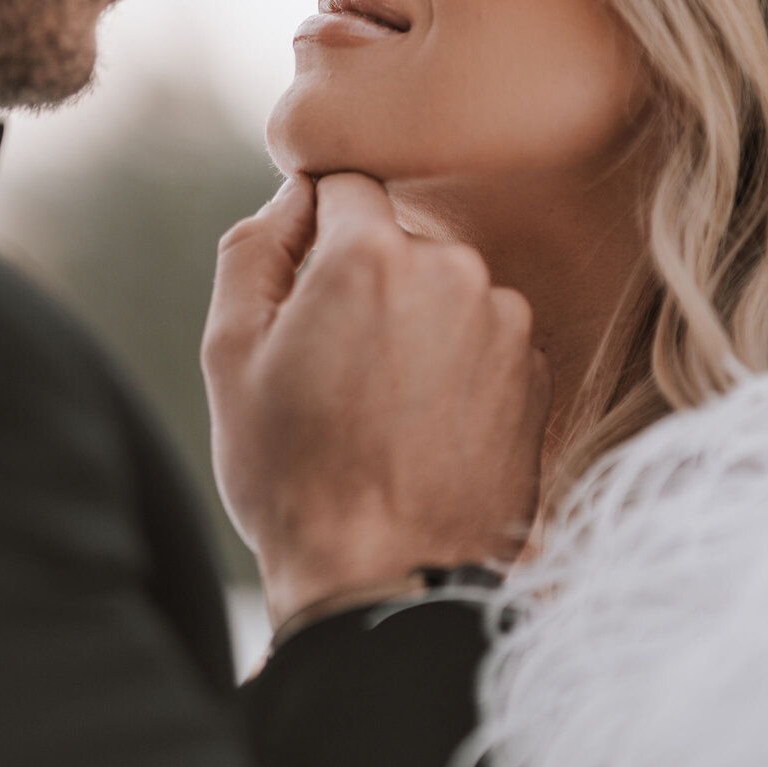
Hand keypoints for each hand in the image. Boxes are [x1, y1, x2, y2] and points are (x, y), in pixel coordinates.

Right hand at [201, 173, 551, 627]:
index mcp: (370, 254)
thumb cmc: (294, 474)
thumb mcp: (230, 353)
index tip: (301, 290)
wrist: (386, 582)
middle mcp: (453, 269)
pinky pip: (482, 337)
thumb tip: (295, 195)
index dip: (312, 232)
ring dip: (413, 325)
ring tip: (379, 409)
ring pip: (442, 289)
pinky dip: (454, 366)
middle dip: (363, 283)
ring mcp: (505, 322)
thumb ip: (255, 247)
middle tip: (331, 370)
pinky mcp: (537, 372)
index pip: (344, 184)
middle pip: (396, 240)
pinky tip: (424, 428)